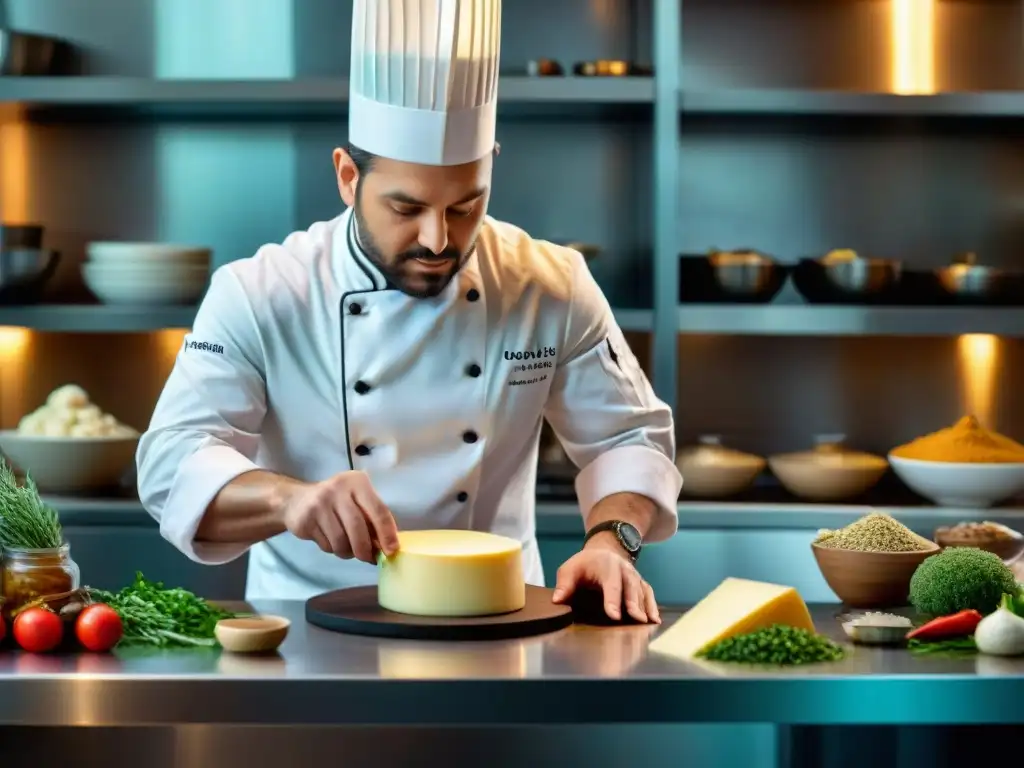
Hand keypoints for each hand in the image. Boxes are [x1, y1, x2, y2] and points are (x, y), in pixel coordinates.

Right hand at [281, 470, 399, 563]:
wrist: (296, 500)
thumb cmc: (336, 503)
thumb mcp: (357, 501)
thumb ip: (372, 519)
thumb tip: (387, 547)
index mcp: (358, 483)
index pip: (378, 510)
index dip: (387, 533)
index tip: (391, 551)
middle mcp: (339, 489)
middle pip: (358, 528)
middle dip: (365, 549)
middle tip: (368, 558)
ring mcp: (320, 504)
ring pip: (341, 540)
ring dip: (347, 552)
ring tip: (348, 549)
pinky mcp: (306, 520)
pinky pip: (326, 544)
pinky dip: (333, 549)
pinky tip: (331, 541)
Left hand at [551, 542, 659, 623]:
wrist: (604, 550)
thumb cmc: (584, 564)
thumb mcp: (570, 569)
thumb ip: (565, 584)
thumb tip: (557, 600)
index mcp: (606, 565)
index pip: (610, 584)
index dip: (612, 600)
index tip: (614, 616)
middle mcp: (624, 570)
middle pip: (630, 588)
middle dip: (634, 605)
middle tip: (637, 621)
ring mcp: (634, 576)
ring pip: (642, 592)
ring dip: (645, 608)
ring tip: (647, 626)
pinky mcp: (640, 583)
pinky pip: (648, 594)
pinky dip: (653, 606)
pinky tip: (655, 621)